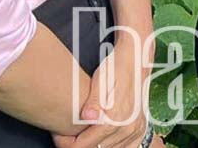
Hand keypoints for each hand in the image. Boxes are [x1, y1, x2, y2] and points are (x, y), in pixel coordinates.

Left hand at [52, 33, 150, 147]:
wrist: (136, 59)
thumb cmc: (114, 68)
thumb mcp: (100, 80)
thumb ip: (94, 102)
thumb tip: (87, 117)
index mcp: (114, 120)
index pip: (80, 147)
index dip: (64, 143)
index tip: (58, 133)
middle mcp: (127, 129)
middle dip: (78, 143)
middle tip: (69, 131)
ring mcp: (135, 131)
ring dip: (93, 144)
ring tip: (84, 130)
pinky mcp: (139, 130)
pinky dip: (110, 145)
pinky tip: (102, 136)